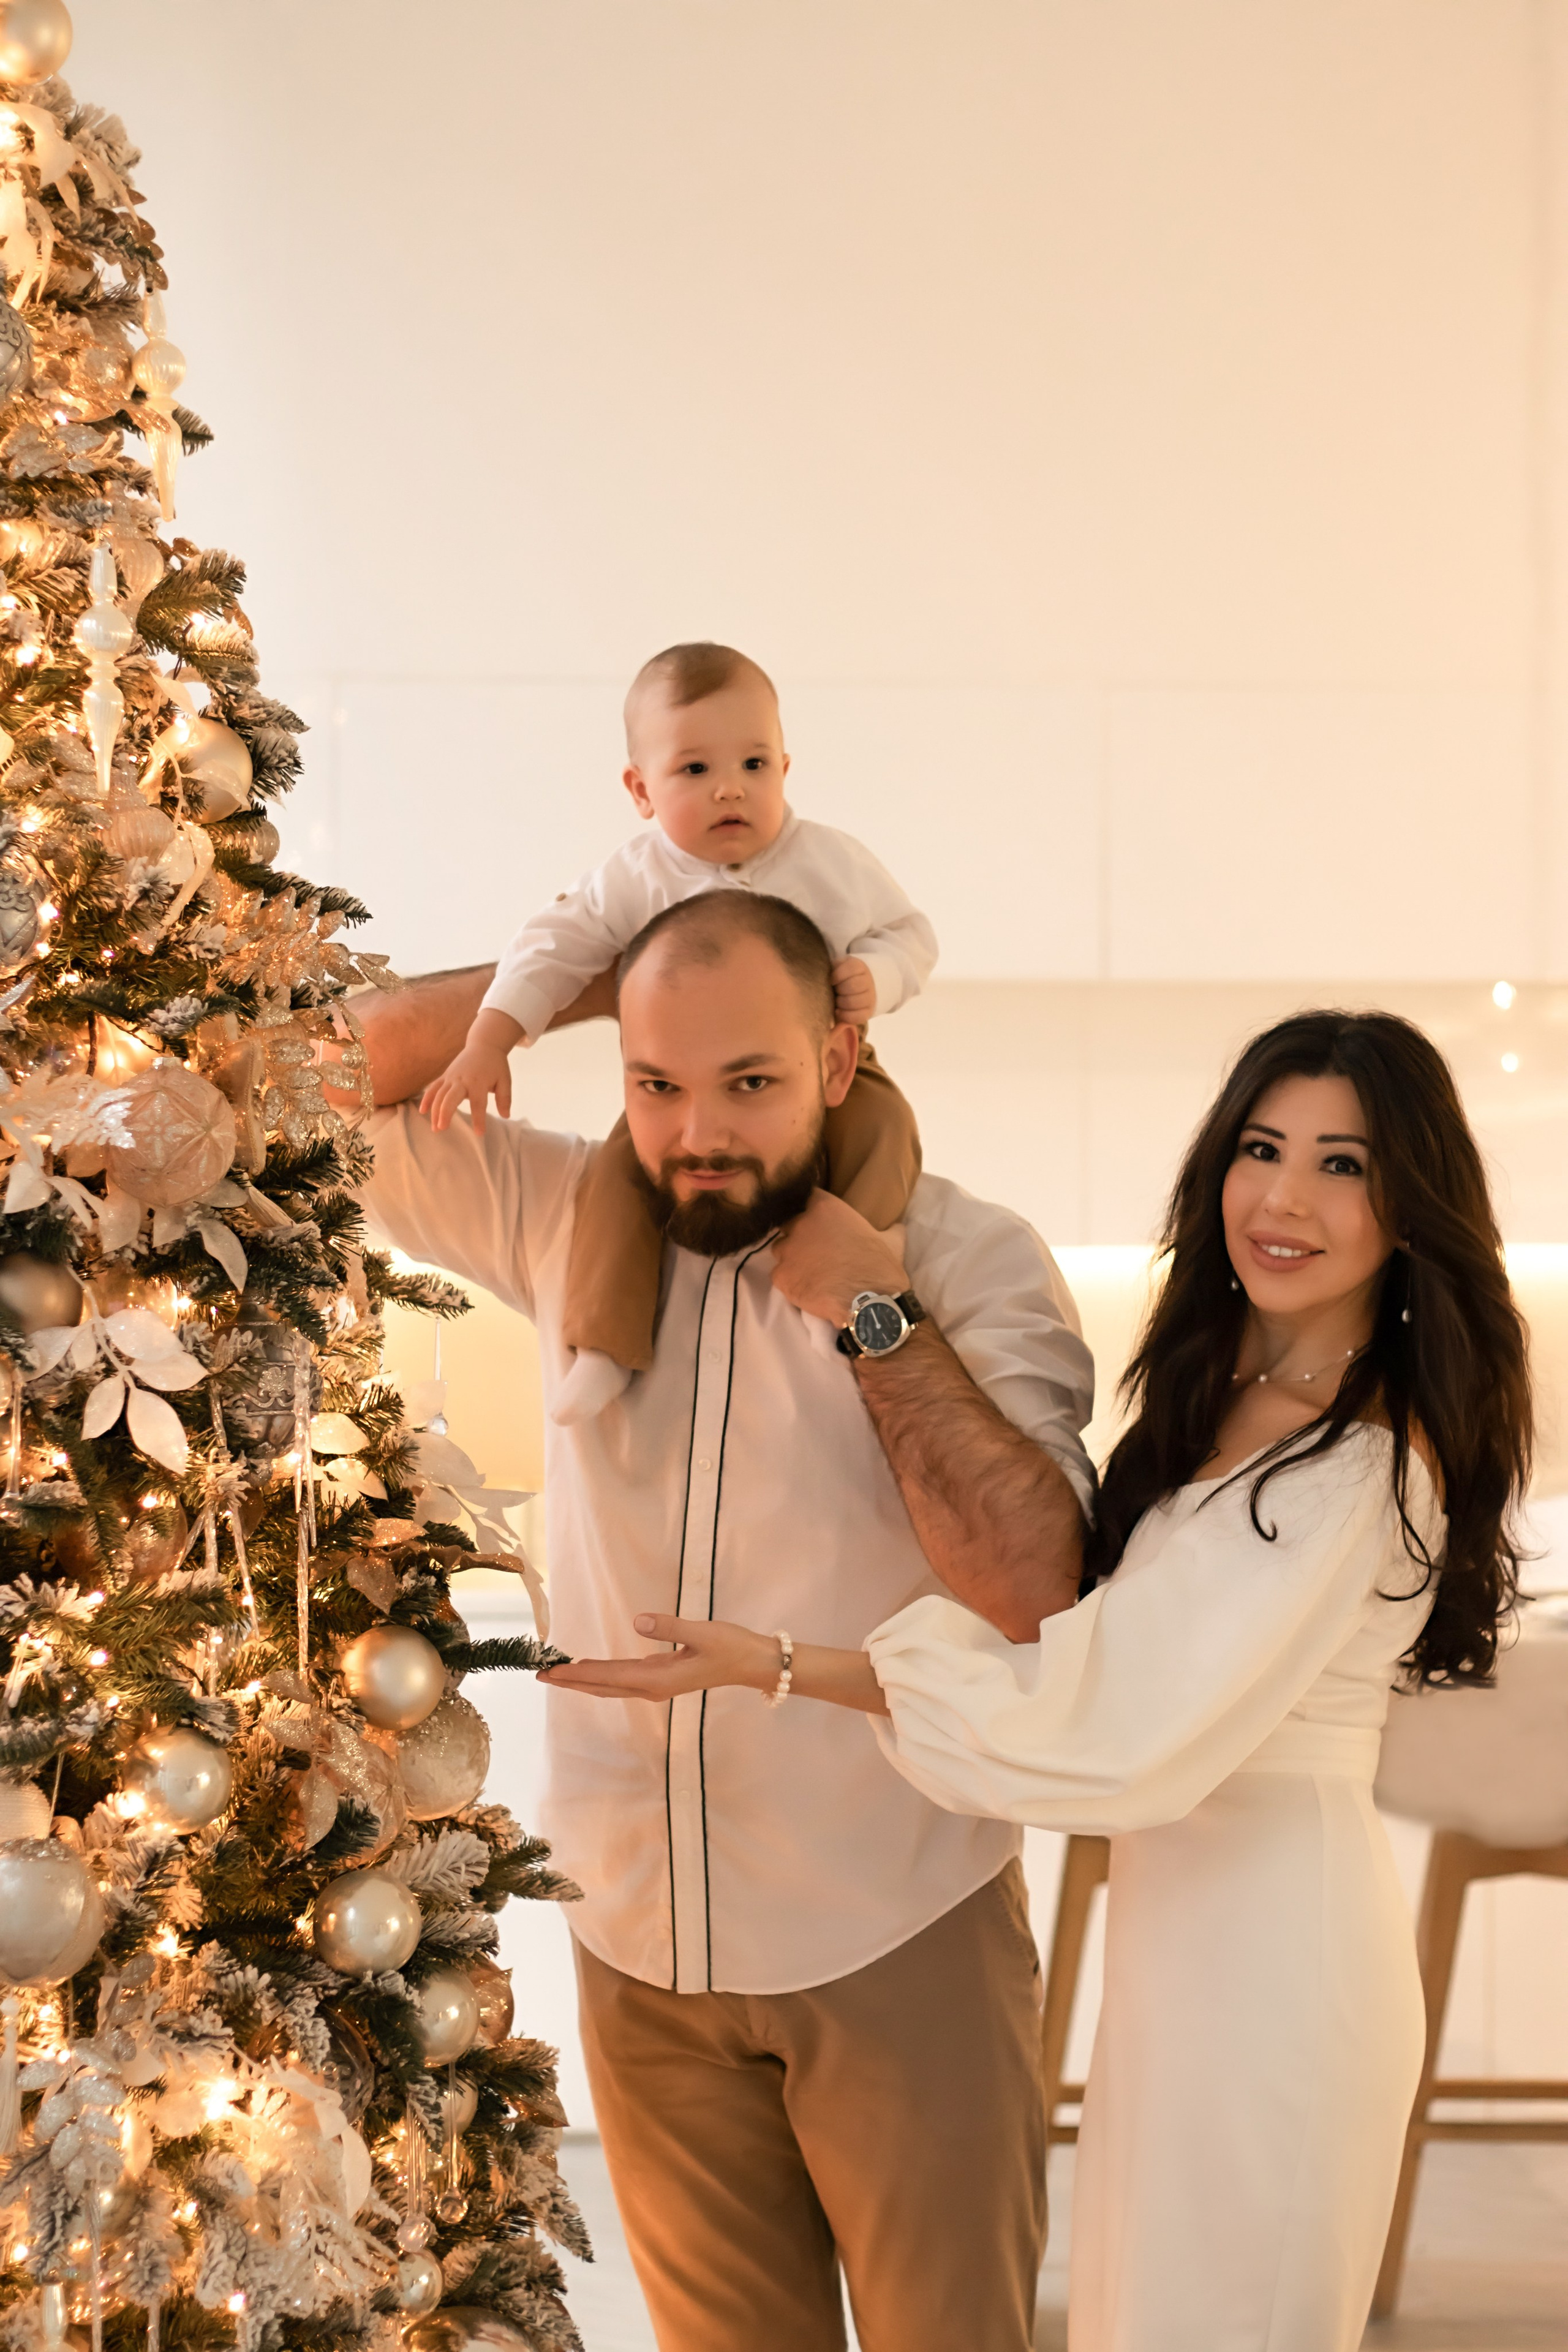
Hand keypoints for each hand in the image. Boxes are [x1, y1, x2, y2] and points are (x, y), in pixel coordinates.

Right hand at [420, 1040, 512, 1134]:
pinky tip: (423, 1111)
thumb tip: (506, 1115)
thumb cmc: (496, 1065)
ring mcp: (451, 1077)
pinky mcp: (445, 1076)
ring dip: (434, 1111)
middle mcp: (462, 1079)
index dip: (478, 1119)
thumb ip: (505, 1098)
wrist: (483, 1045)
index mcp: (479, 1081)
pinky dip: (427, 1098)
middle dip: (445, 1112)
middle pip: (451, 1097)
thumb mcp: (505, 1080)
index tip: (479, 1133)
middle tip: (442, 1128)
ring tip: (435, 1128)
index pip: (478, 1103)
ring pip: (439, 1094)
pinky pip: (433, 1087)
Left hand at [540, 1615, 781, 1700]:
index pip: (608, 1676)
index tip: (551, 1671)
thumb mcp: (703, 1633)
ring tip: (556, 1675)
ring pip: (611, 1686)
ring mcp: (657, 1685)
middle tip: (539, 1675)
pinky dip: (601, 1676)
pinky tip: (590, 1672)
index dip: (577, 1674)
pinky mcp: (661, 1678)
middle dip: (571, 1682)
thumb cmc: (731, 1646)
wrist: (752, 1664)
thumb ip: (670, 1626)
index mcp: (658, 1679)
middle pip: (602, 1686)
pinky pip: (622, 1681)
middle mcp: (653, 1688)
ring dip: (583, 1681)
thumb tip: (638, 1621)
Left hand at [770, 1188, 906, 1326]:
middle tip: (816, 1252)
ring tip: (809, 1272)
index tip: (820, 1223)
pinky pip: (779, 1275)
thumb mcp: (891, 1240)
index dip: (812, 1211)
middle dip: (800, 1236)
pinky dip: (790, 1281)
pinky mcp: (780, 1276)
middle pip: (790, 1224)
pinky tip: (806, 1288)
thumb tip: (897, 1226)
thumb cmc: (880, 1267)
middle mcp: (801, 1223)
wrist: (869, 1303)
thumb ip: (888, 1228)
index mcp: (825, 1207)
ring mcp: (787, 1250)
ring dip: (792, 1258)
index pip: (808, 1198)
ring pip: (781, 1250)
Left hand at [832, 956, 876, 1023]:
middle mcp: (867, 981)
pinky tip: (838, 1011)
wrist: (853, 990)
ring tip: (836, 1001)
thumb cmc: (839, 978)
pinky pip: (858, 1016)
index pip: (851, 968)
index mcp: (859, 967)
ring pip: (853, 1002)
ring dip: (841, 1003)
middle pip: (852, 986)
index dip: (837, 975)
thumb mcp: (836, 967)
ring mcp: (869, 997)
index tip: (831, 980)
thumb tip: (825, 974)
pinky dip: (845, 1015)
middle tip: (834, 991)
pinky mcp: (868, 1012)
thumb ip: (831, 967)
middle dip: (839, 990)